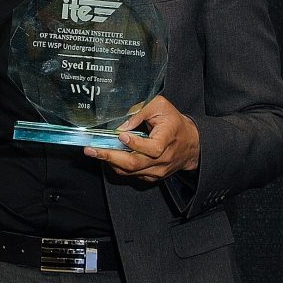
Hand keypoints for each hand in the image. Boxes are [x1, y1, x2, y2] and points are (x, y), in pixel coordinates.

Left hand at [83, 95, 199, 182]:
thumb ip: (140, 111)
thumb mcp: (159, 106)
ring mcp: (158, 170)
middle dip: (110, 156)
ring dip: (110, 161)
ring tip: (93, 152)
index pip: (154, 148)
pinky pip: (132, 174)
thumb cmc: (173, 122)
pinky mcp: (152, 176)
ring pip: (131, 171)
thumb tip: (121, 125)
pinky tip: (107, 157)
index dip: (136, 144)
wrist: (191, 143)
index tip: (121, 135)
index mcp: (168, 138)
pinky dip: (117, 166)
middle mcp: (164, 158)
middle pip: (136, 163)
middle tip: (92, 150)